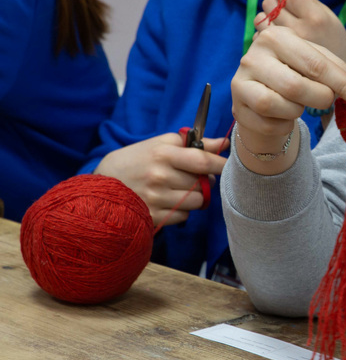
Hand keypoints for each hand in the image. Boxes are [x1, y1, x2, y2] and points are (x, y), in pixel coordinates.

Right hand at [94, 133, 228, 225]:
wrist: (101, 187)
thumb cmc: (136, 161)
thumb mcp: (161, 145)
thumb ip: (194, 144)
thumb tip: (223, 142)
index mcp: (163, 154)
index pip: (202, 160)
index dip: (221, 164)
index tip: (229, 166)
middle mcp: (160, 176)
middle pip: (202, 183)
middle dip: (203, 181)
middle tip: (192, 177)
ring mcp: (156, 199)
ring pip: (196, 202)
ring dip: (194, 197)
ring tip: (178, 190)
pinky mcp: (153, 217)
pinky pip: (184, 217)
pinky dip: (181, 211)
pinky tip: (168, 202)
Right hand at [231, 25, 345, 174]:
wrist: (259, 97)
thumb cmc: (292, 75)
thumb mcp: (314, 65)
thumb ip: (338, 71)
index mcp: (276, 37)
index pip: (315, 63)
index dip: (342, 84)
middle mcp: (253, 56)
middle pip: (296, 86)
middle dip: (321, 99)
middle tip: (328, 101)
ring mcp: (240, 82)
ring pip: (280, 106)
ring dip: (298, 111)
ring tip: (298, 105)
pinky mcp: (237, 107)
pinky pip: (270, 124)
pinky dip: (284, 125)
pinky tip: (283, 116)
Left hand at [255, 0, 345, 70]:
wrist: (340, 83)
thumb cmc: (334, 45)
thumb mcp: (327, 17)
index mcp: (314, 17)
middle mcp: (298, 31)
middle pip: (269, 1)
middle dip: (275, 4)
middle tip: (286, 12)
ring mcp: (284, 48)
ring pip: (261, 19)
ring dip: (268, 20)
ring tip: (282, 27)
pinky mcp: (275, 60)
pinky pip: (259, 38)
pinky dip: (265, 37)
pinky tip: (279, 43)